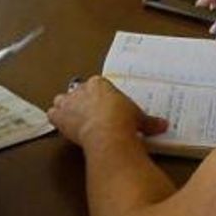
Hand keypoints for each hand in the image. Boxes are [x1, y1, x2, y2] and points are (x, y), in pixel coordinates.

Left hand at [49, 76, 167, 147]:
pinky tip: (62, 127)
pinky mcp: (59, 116)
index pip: (96, 85)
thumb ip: (148, 121)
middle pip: (77, 91)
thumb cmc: (124, 120)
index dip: (98, 96)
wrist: (108, 131)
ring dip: (65, 108)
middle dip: (81, 101)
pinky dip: (56, 120)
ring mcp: (68, 102)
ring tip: (73, 119)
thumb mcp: (139, 118)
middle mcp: (81, 89)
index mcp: (99, 84)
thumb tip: (163, 125)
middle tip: (89, 115)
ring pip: (61, 100)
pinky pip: (52, 114)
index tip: (104, 106)